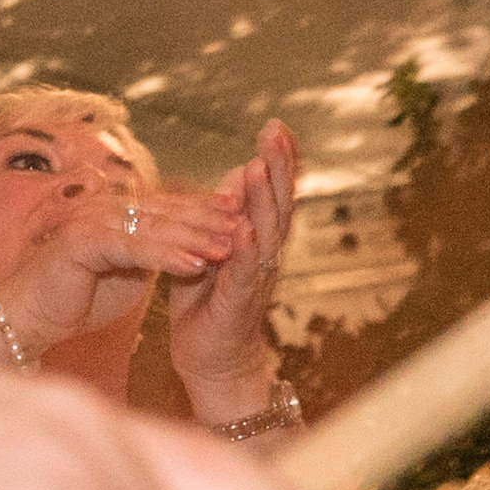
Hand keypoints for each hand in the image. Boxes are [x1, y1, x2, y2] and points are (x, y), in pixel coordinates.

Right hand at [0, 175, 245, 353]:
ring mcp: (90, 221)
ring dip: (192, 236)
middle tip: (245, 224)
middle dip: (206, 219)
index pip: (168, 206)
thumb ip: (155, 255)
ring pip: (151, 226)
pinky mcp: (79, 241)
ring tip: (227, 247)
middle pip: (164, 210)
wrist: (32, 318)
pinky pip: (131, 246)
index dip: (205, 210)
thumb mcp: (129, 274)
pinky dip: (165, 255)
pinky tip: (195, 264)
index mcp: (117, 213)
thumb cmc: (78, 298)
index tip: (242, 216)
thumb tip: (192, 247)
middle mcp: (104, 209)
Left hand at [167, 118, 300, 419]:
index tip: (277, 126)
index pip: (272, 195)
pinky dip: (245, 253)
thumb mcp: (217, 249)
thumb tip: (237, 174)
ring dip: (263, 202)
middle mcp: (265, 258)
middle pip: (277, 207)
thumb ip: (227, 214)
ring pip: (265, 236)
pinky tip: (245, 230)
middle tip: (275, 132)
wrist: (212, 362)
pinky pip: (244, 276)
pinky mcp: (237, 306)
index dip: (278, 162)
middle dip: (278, 169)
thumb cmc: (211, 305)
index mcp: (258, 242)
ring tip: (259, 168)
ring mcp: (254, 282)